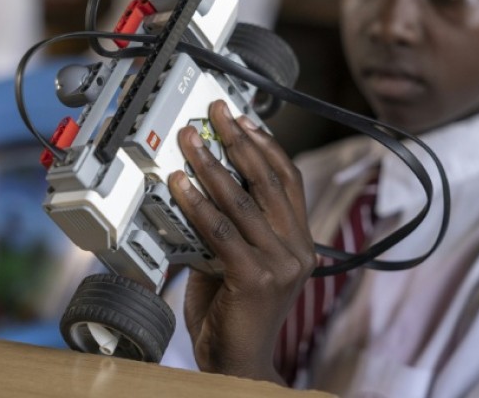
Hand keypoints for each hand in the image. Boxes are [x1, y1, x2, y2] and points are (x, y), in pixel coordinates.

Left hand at [168, 100, 314, 382]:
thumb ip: (231, 227)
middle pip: (269, 181)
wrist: (238, 366)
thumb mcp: (238, 261)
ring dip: (212, 165)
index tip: (243, 120)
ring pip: (243, 201)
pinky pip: (220, 231)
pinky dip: (197, 203)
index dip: (266, 145)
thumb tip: (203, 185)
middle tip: (215, 113)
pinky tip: (180, 184)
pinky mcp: (255, 280)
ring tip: (190, 141)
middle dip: (239, 141)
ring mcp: (280, 265)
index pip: (289, 180)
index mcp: (299, 242)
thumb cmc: (234, 314)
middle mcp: (297, 250)